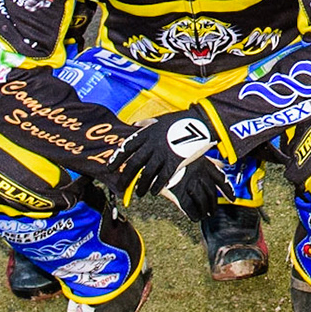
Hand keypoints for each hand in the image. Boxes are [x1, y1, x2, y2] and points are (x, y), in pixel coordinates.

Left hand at [112, 111, 227, 221]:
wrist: (200, 123)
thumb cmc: (180, 120)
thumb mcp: (160, 119)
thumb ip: (146, 123)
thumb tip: (135, 125)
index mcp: (146, 133)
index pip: (126, 148)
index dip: (116, 160)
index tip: (110, 168)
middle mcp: (151, 145)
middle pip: (133, 165)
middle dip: (125, 178)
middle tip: (120, 187)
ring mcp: (162, 154)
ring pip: (146, 174)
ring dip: (141, 186)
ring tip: (138, 193)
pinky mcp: (174, 162)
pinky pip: (161, 178)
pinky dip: (155, 187)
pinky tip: (153, 192)